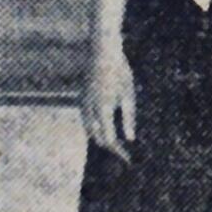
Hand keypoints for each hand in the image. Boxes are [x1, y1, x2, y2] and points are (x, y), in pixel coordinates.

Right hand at [82, 40, 135, 162]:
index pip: (109, 139)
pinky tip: (103, 128)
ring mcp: (83, 103)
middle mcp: (89, 109)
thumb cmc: (120, 73)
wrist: (103, 53)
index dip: (118, 151)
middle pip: (96, 137)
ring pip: (88, 129)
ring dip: (99, 138)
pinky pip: (85, 118)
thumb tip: (130, 139)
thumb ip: (128, 118)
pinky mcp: (81, 97)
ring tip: (114, 144)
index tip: (128, 159)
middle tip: (122, 154)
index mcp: (103, 110)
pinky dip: (93, 127)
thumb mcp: (129, 96)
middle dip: (109, 147)